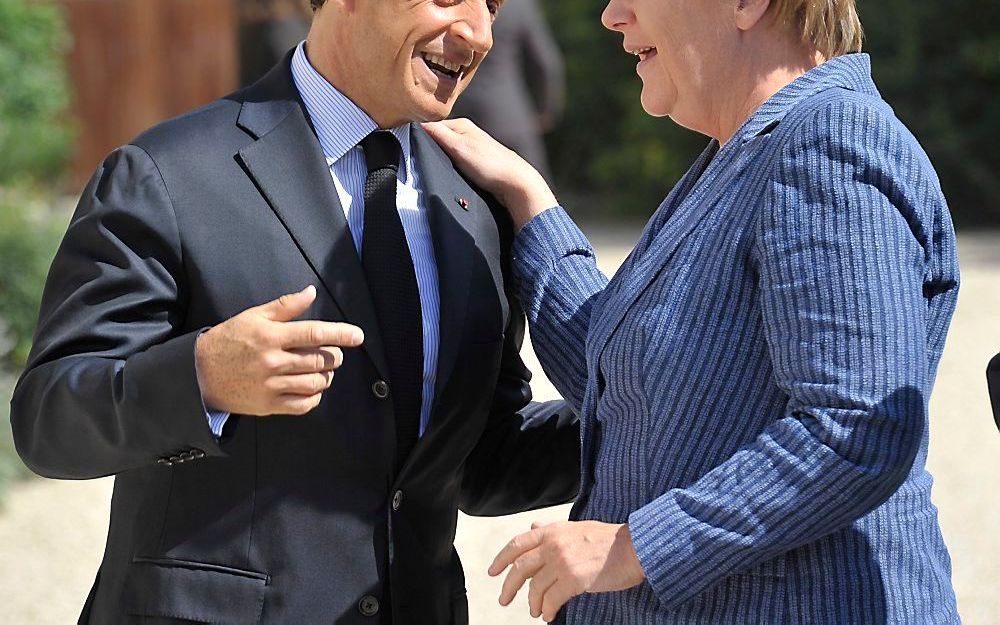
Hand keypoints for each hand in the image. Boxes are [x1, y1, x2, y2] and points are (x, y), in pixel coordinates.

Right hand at [195, 285, 363, 415]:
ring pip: (316, 383)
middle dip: (335, 356)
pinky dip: (315, 396)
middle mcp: (273, 362)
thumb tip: (311, 292)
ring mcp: (271, 386)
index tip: (358, 336)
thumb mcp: (253, 316)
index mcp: (271, 336)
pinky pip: (304, 404)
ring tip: (324, 370)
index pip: (314, 333)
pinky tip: (312, 387)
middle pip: (320, 360)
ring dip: (327, 376)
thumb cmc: (229, 340)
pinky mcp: (269, 405)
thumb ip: (285, 306)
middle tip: (334, 353)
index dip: (340, 333)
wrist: (200, 374)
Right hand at [422, 118, 557, 230]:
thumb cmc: (489, 165)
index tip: (410, 147)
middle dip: (428, 148)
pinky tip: (449, 173)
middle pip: (437, 138)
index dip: (418, 136)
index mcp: (461, 124)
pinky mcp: (474, 162)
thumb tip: (415, 122)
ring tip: (436, 167)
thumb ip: (438, 134)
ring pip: (445, 151)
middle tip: (422, 160)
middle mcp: (466, 133)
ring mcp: (470, 147)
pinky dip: (449, 167)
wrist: (514, 184)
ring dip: (439, 159)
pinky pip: (454, 161)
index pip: (430, 125)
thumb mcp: (458, 147)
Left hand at [489, 521, 645, 620]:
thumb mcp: (576, 528)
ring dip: (532, 603)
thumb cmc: (608, 539)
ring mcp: (562, 561)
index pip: (517, 544)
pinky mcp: (573, 579)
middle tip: (504, 599)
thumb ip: (552, 530)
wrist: (634, 548)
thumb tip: (533, 527)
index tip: (493, 572)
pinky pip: (551, 600)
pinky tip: (548, 616)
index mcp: (552, 530)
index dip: (501, 559)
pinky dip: (547, 610)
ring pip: (535, 587)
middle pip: (520, 568)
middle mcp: (553, 544)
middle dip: (509, 586)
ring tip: (534, 611)